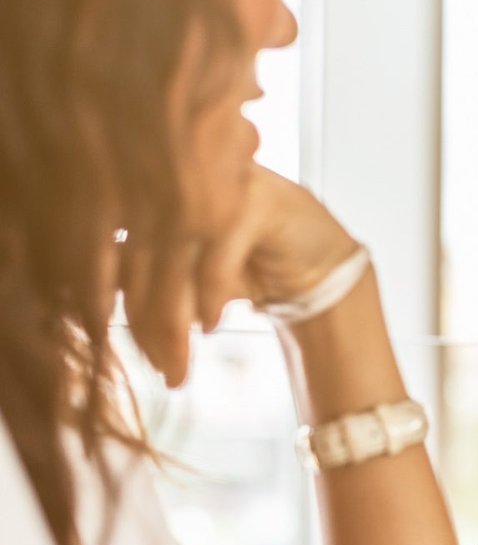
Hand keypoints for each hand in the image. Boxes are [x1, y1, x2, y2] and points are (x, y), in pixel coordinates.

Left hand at [120, 165, 358, 386]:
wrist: (321, 266)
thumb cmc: (247, 267)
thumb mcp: (186, 274)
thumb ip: (142, 276)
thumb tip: (90, 300)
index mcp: (155, 185)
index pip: (110, 242)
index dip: (100, 295)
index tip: (105, 341)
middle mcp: (182, 175)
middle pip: (141, 254)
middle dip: (146, 323)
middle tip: (158, 370)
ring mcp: (220, 181)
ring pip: (175, 259)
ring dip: (174, 323)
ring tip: (179, 366)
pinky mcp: (256, 199)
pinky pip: (217, 257)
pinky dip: (209, 298)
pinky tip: (213, 327)